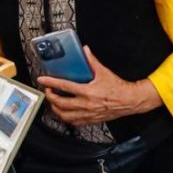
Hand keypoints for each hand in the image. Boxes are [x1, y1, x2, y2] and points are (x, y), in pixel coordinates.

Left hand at [36, 46, 162, 125]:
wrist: (130, 100)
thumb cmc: (118, 88)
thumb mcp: (104, 72)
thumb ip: (92, 61)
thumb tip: (85, 50)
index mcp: (88, 91)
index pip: (64, 86)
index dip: (51, 82)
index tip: (42, 80)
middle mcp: (86, 104)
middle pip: (61, 103)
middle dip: (50, 97)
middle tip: (48, 91)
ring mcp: (88, 114)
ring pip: (65, 115)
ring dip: (56, 109)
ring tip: (53, 103)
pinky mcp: (91, 120)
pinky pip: (74, 122)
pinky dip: (66, 118)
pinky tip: (63, 113)